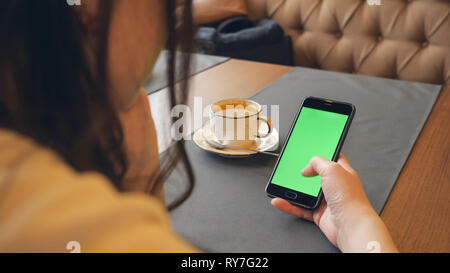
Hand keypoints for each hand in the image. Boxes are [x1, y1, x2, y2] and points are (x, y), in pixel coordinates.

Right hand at [271, 155, 397, 251]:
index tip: (311, 151)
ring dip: (293, 190)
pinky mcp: (319, 214)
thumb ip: (317, 162)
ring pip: (305, 193)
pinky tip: (280, 201)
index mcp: (342, 172)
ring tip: (282, 184)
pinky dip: (289, 206)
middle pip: (316, 176)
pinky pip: (300, 208)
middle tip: (293, 169)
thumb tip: (306, 168)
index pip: (332, 159)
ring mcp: (327, 201)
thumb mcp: (332, 168)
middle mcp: (335, 187)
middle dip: (304, 173)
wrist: (351, 224)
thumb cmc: (349, 198)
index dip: (322, 154)